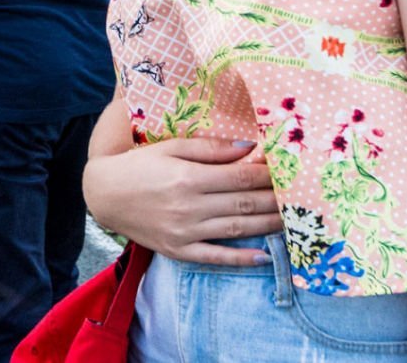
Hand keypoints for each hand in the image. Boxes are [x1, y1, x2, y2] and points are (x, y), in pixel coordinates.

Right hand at [84, 136, 281, 264]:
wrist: (104, 193)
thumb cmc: (140, 163)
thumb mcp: (171, 146)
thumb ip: (210, 148)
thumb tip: (249, 147)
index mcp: (189, 177)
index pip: (241, 176)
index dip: (268, 173)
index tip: (289, 169)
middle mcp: (190, 206)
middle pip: (244, 203)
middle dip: (275, 198)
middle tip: (301, 195)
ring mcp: (185, 232)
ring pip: (236, 230)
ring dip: (268, 226)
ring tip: (293, 221)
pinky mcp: (178, 250)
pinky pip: (214, 257)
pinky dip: (240, 259)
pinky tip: (263, 257)